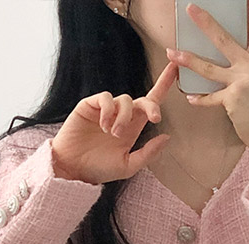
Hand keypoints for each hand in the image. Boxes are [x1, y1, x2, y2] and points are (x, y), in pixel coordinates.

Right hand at [50, 61, 178, 184]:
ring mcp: (106, 110)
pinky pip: (105, 98)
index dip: (163, 85)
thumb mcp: (127, 166)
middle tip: (154, 118)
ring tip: (114, 134)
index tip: (175, 70)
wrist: (72, 169)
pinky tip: (104, 125)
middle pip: (142, 99)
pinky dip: (108, 110)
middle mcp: (121, 116)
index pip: (150, 104)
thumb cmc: (98, 169)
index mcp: (133, 128)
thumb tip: (166, 137)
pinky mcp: (90, 105)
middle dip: (152, 105)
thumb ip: (148, 154)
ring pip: (124, 100)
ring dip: (124, 117)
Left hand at [166, 0, 248, 153]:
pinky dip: (200, 99)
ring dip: (188, 60)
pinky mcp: (233, 99)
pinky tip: (191, 98)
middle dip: (205, 22)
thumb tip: (228, 55)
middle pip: (224, 39)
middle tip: (191, 9)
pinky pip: (209, 97)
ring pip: (208, 67)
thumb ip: (247, 65)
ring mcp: (243, 81)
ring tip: (172, 53)